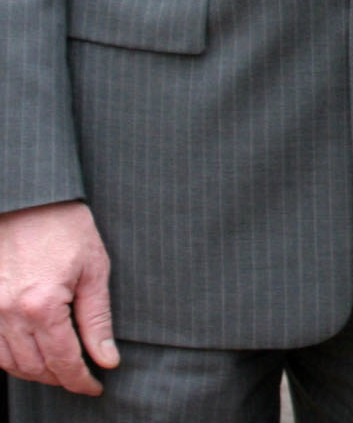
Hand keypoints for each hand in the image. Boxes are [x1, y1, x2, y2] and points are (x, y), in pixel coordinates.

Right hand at [0, 199, 115, 394]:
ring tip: (60, 368)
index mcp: (42, 305)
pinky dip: (11, 360)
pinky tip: (31, 354)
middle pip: (35, 368)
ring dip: (36, 372)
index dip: (80, 380)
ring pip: (10, 364)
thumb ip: (98, 319)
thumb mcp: (94, 269)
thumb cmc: (65, 228)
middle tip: (81, 377)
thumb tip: (107, 359)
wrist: (28, 201)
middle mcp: (8, 314)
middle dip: (61, 378)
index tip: (95, 387)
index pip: (63, 361)